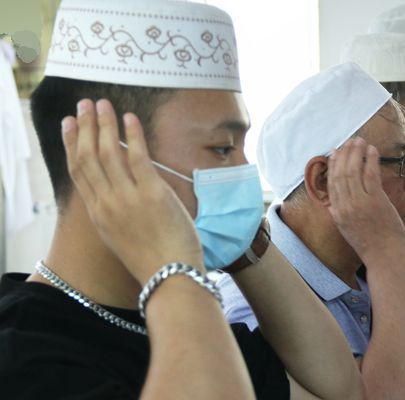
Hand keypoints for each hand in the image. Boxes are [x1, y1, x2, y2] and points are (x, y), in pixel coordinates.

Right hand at [62, 99, 203, 284]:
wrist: (170, 277)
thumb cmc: (153, 259)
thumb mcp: (122, 237)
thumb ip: (115, 213)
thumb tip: (118, 192)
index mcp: (98, 215)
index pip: (78, 172)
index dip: (72, 145)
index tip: (69, 125)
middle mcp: (106, 204)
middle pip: (88, 157)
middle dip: (85, 127)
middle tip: (83, 105)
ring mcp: (127, 198)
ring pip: (108, 153)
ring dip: (104, 124)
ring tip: (102, 103)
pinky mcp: (151, 194)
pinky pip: (138, 157)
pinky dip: (132, 134)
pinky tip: (129, 118)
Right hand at [327, 138, 404, 259]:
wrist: (385, 256)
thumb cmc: (368, 243)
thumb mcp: (346, 229)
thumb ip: (338, 214)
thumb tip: (331, 204)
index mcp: (337, 212)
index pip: (331, 182)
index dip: (333, 165)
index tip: (335, 152)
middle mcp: (345, 206)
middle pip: (341, 173)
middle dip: (344, 154)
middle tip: (349, 141)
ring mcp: (360, 203)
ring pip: (353, 171)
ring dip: (356, 153)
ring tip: (360, 141)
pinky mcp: (376, 201)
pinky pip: (371, 174)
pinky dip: (370, 159)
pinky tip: (372, 150)